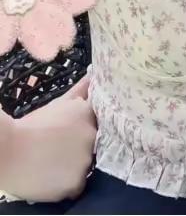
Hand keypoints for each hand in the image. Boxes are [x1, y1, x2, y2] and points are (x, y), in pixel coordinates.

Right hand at [0, 75, 96, 202]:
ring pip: (86, 167)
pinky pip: (77, 186)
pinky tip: (53, 177)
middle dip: (80, 148)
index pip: (101, 123)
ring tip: (53, 163)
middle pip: (94, 146)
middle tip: (59, 149)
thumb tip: (94, 75)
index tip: (74, 135)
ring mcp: (85, 159)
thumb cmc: (31, 126)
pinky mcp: (76, 182)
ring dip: (74, 167)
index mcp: (88, 113)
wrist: (7, 150)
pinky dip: (67, 184)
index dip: (87, 130)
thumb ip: (80, 90)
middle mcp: (92, 134)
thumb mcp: (58, 104)